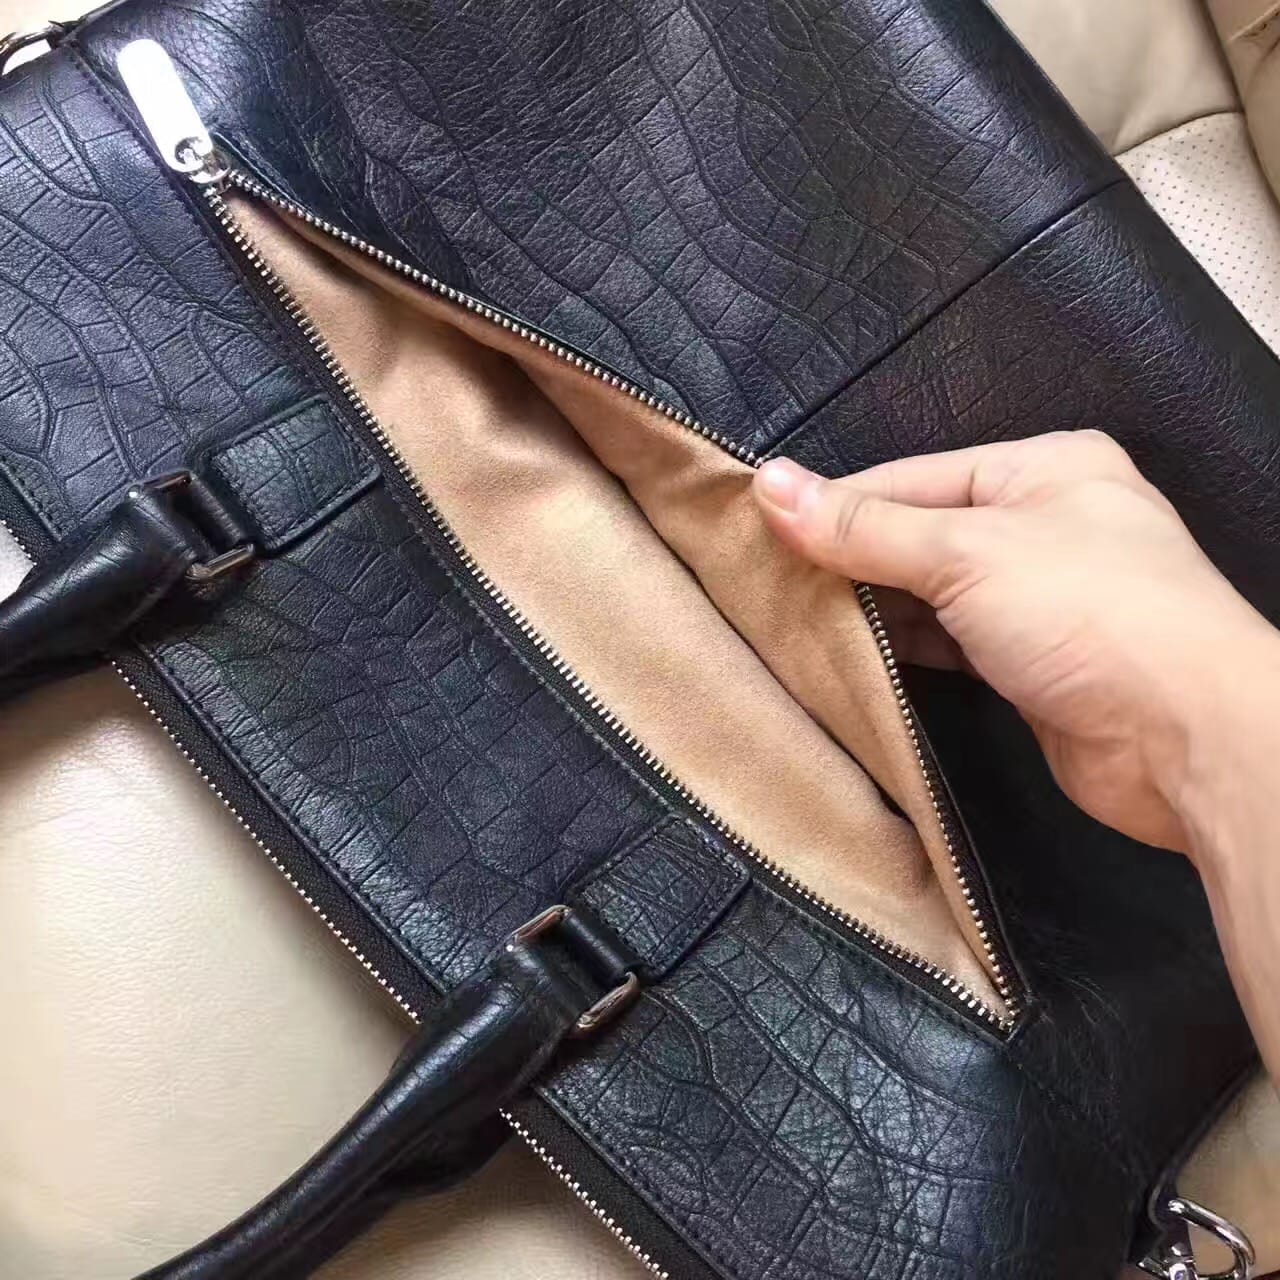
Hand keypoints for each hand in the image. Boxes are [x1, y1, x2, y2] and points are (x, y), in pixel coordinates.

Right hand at [753, 431, 1277, 854]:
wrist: (1189, 739)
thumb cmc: (1091, 615)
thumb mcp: (965, 553)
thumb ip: (864, 526)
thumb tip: (769, 485)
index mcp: (1043, 467)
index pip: (912, 476)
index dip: (836, 503)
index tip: (759, 529)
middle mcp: (1044, 524)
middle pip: (920, 534)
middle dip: (850, 559)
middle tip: (767, 583)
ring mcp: (1040, 600)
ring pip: (933, 594)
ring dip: (873, 610)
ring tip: (791, 620)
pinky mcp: (1032, 666)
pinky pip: (950, 645)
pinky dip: (904, 651)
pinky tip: (849, 660)